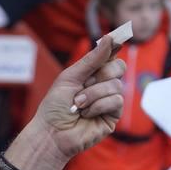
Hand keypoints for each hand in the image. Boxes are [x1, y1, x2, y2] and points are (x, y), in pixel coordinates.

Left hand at [26, 36, 125, 161]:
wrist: (51, 132)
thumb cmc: (56, 106)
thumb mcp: (70, 77)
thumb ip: (91, 60)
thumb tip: (110, 38)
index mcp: (90, 74)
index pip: (108, 56)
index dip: (114, 47)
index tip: (118, 37)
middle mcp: (102, 85)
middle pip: (118, 67)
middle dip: (99, 75)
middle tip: (83, 85)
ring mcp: (109, 100)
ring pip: (116, 85)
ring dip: (92, 95)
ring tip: (77, 105)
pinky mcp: (114, 115)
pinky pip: (117, 101)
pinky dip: (98, 106)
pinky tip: (85, 114)